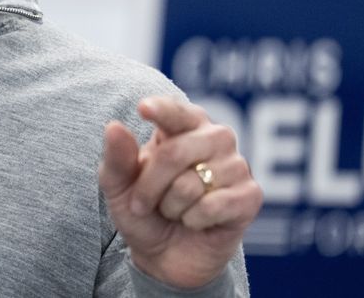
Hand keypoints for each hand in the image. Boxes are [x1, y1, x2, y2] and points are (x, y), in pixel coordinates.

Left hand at [98, 96, 261, 288]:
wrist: (165, 256)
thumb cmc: (144, 210)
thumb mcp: (119, 186)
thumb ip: (116, 158)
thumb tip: (114, 127)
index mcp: (182, 126)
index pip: (174, 111)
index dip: (161, 110)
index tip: (143, 108)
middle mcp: (215, 137)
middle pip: (174, 153)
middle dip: (149, 187)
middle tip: (141, 204)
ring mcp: (236, 165)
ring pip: (191, 184)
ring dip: (171, 207)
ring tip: (174, 211)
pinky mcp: (250, 196)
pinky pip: (212, 206)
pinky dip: (193, 220)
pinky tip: (196, 222)